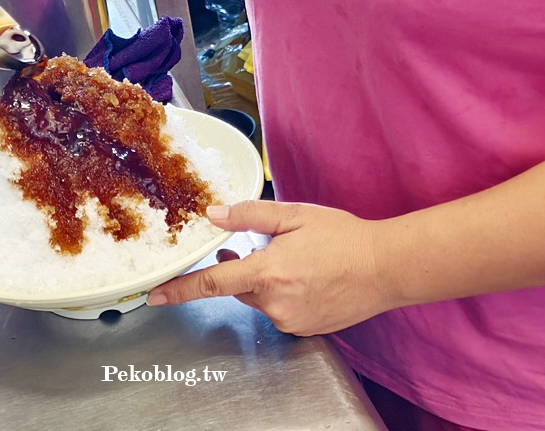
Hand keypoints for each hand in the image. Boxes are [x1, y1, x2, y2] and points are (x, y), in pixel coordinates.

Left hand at [146, 200, 393, 335]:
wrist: (388, 268)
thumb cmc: (344, 238)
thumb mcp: (294, 216)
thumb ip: (248, 215)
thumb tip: (212, 215)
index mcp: (268, 273)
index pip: (212, 284)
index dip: (180, 289)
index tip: (156, 296)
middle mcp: (276, 303)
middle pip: (238, 288)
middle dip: (241, 269)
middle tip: (256, 248)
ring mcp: (291, 320)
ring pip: (260, 300)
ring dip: (265, 281)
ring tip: (295, 260)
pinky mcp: (305, 329)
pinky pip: (280, 311)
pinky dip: (284, 294)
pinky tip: (307, 278)